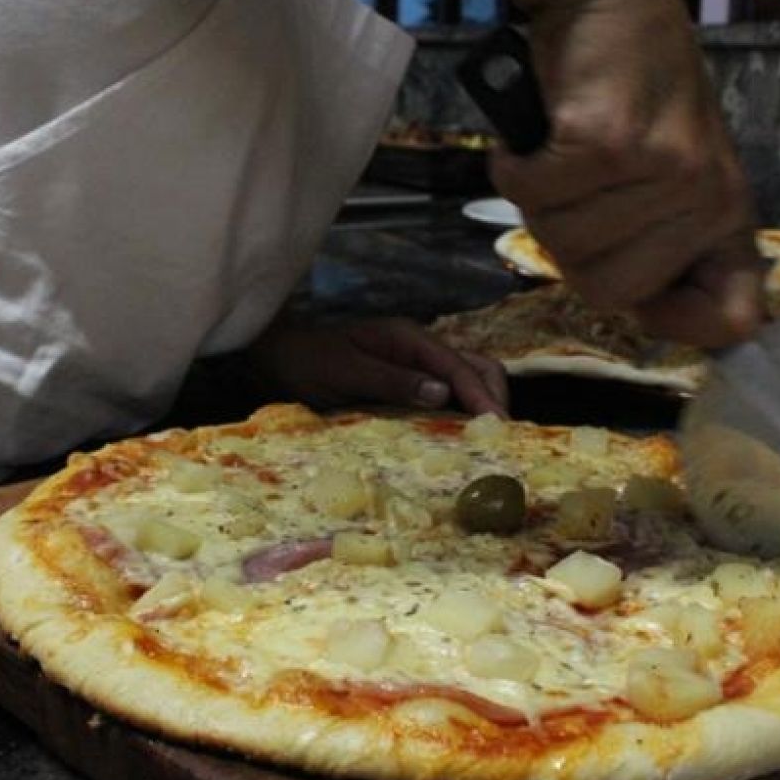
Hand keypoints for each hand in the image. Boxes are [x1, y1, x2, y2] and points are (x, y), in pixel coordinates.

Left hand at [245, 318, 507, 415]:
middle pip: (476, 366)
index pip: (459, 366)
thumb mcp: (346, 373)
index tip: (500, 427)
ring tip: (490, 441)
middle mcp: (419, 346)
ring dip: (483, 403)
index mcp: (408, 338)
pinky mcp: (409, 379)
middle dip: (494, 397)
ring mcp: (415, 362)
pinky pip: (448, 391)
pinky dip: (465, 409)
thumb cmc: (307, 362)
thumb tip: (442, 393)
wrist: (278, 357)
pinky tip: (464, 435)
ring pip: (467, 377)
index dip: (482, 396)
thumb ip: (392, 381)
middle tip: (502, 439)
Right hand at [383, 0, 764, 346]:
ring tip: (557, 156)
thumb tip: (656, 316)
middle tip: (575, 195)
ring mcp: (663, 172)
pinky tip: (532, 141)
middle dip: (571, 249)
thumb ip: (666, 244)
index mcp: (728, 214)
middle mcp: (707, 198)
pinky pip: (535, 196)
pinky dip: (515, 170)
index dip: (678, 322)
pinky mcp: (609, 143)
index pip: (732, 318)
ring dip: (538, 204)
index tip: (644, 298)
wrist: (613, 0)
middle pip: (608, 290)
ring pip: (565, 245)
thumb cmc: (635, 93)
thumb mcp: (674, 173)